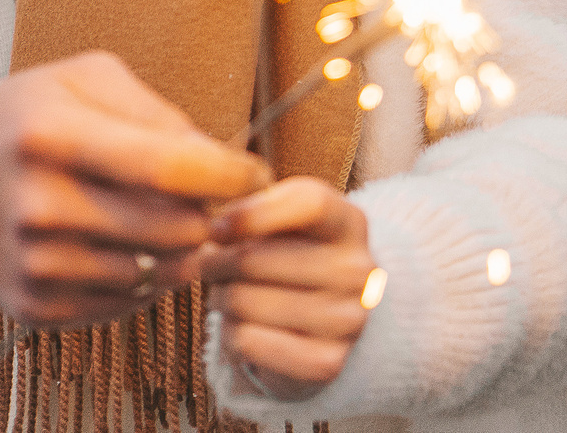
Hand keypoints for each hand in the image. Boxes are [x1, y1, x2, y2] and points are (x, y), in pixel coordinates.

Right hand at [0, 51, 269, 327]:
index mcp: (50, 135)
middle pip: (172, 229)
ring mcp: (33, 263)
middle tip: (204, 196)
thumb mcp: (87, 80)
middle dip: (207, 213)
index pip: (168, 167)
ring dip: (179, 249)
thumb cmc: (30, 116)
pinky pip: (127, 304)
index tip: (254, 173)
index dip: (228, 175)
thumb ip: (160, 114)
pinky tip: (128, 246)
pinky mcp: (34, 305)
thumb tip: (224, 165)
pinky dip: (145, 278)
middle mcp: (37, 204)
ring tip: (164, 218)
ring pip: (159, 273)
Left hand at [199, 176, 374, 400]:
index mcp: (350, 224)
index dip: (252, 212)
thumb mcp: (285, 222)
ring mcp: (348, 320)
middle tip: (207, 266)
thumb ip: (254, 211)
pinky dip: (228, 333)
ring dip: (218, 298)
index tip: (217, 227)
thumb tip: (216, 231)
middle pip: (255, 258)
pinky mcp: (327, 362)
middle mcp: (359, 272)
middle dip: (214, 262)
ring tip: (222, 295)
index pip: (310, 204)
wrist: (323, 324)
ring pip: (243, 301)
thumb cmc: (292, 258)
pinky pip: (246, 340)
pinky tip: (238, 326)